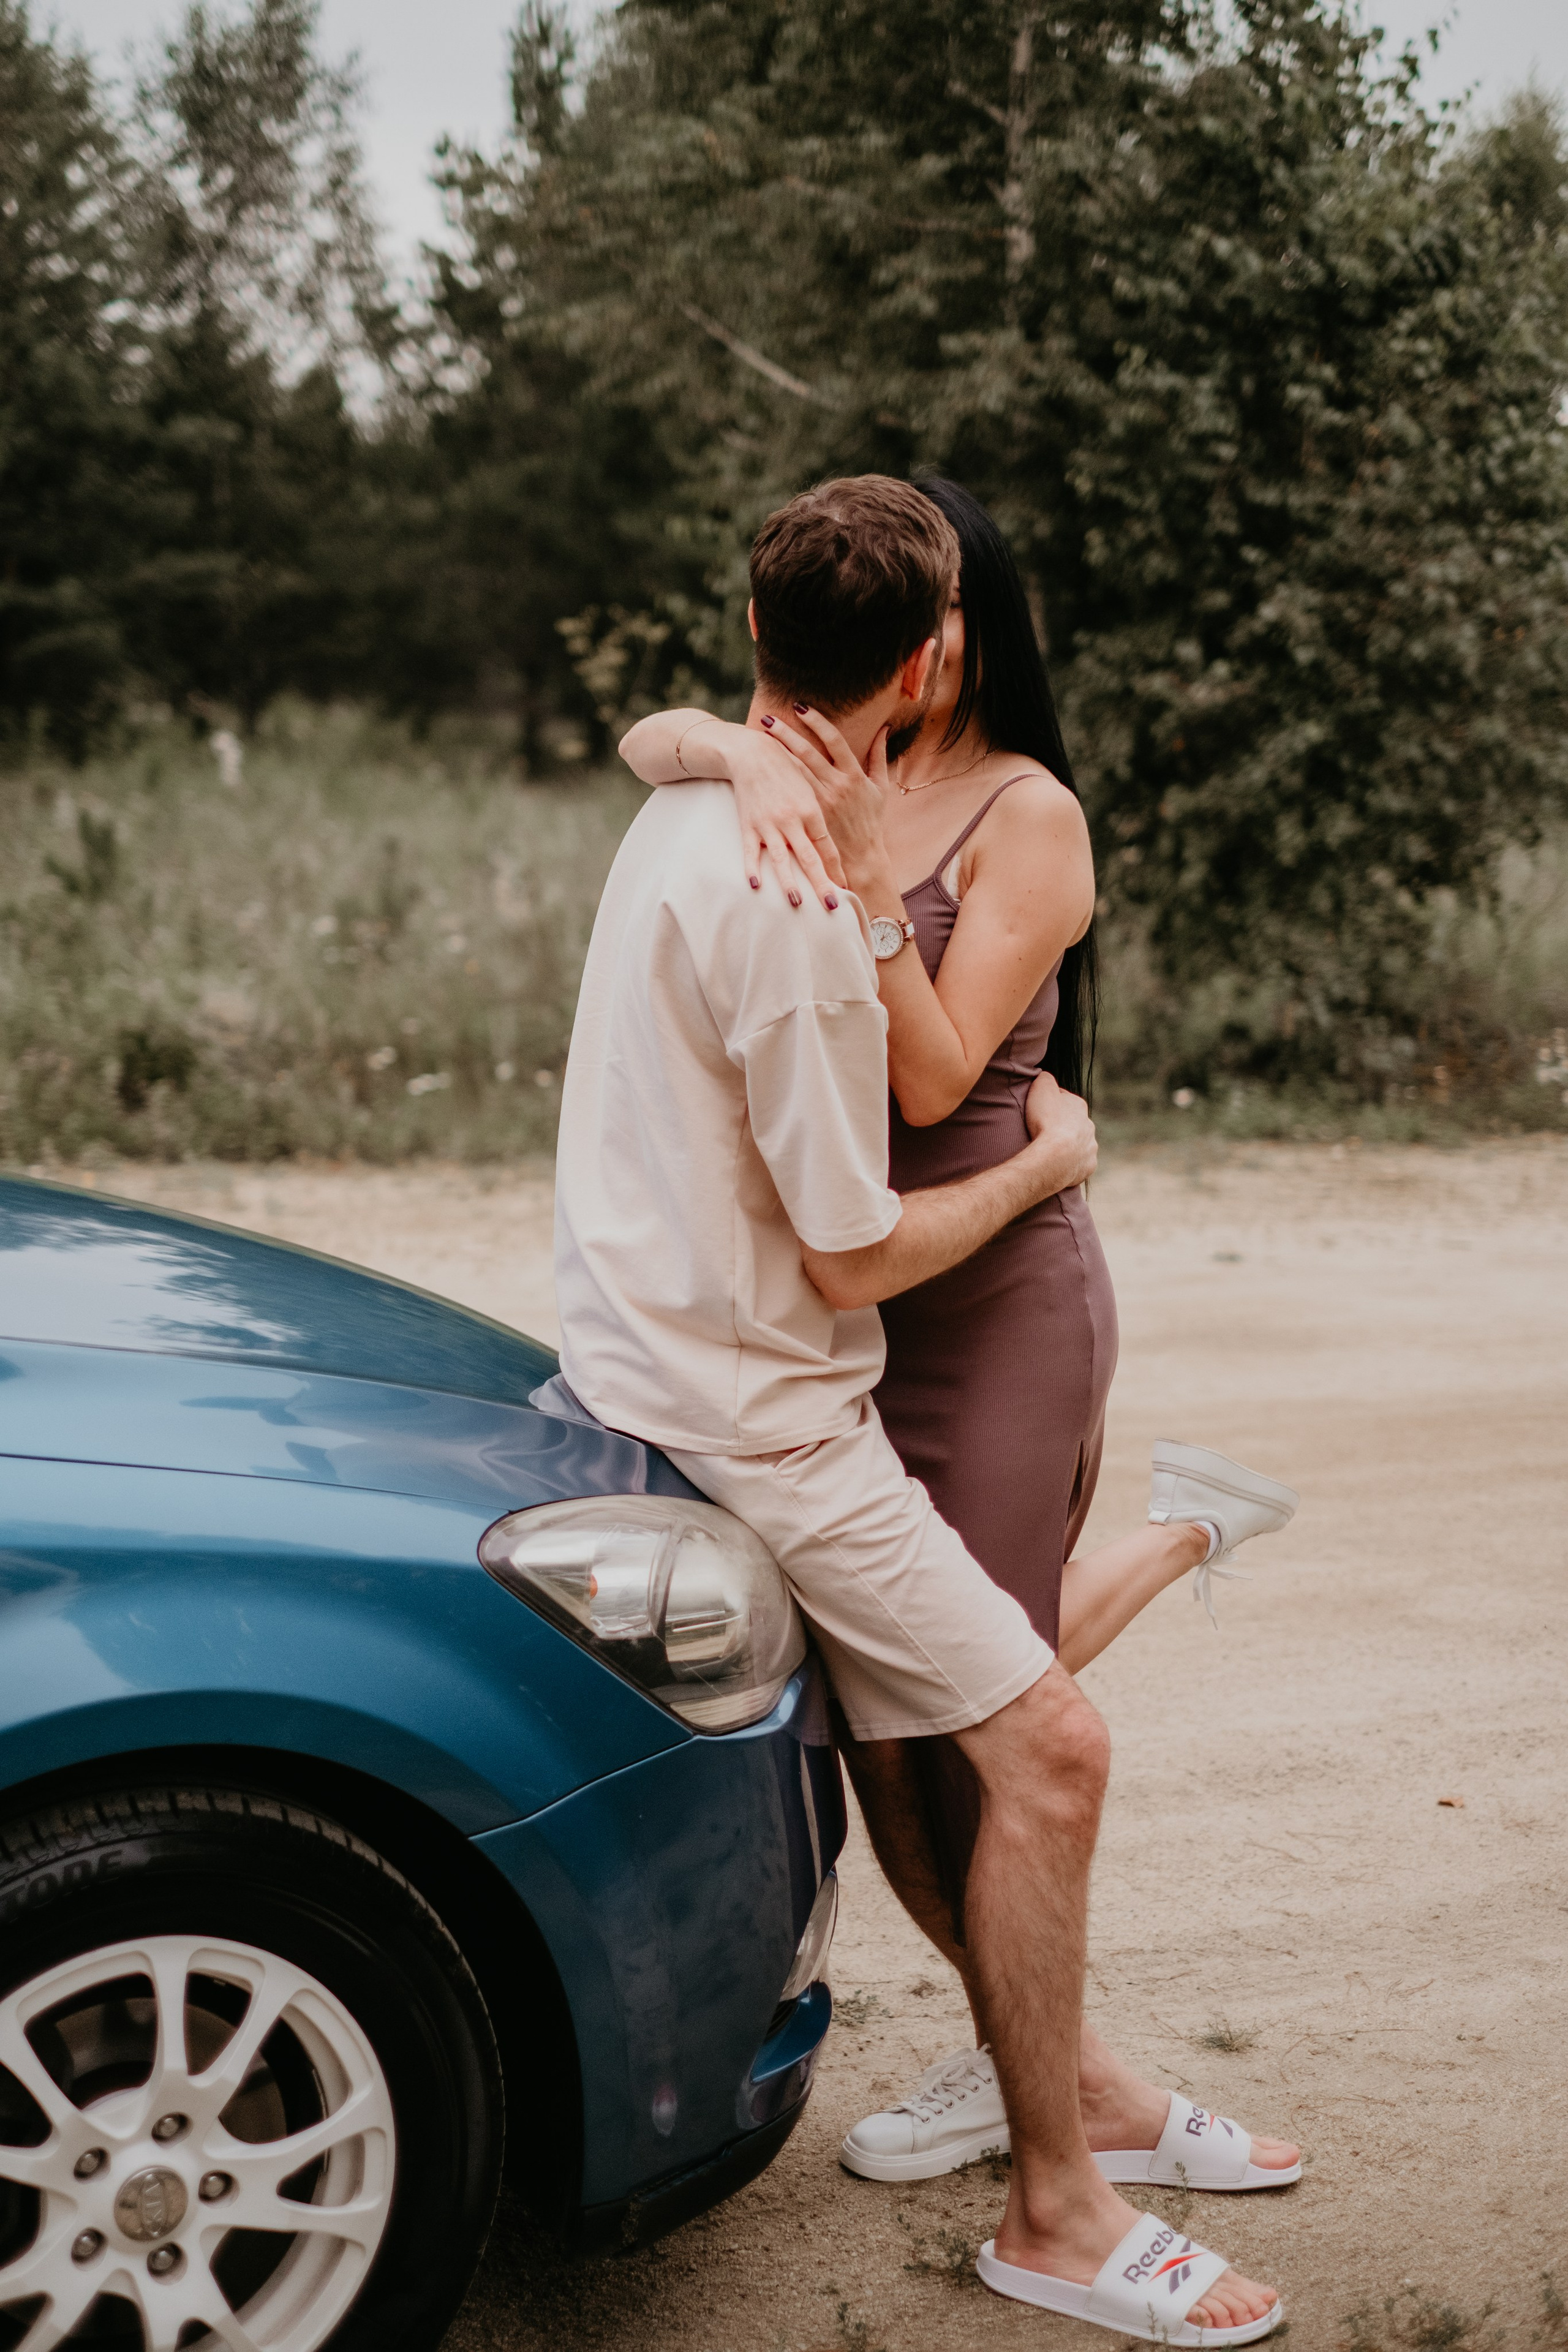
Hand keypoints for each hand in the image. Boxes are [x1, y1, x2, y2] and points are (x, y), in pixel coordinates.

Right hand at [727, 724, 846, 907]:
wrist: (753, 753)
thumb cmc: (786, 770)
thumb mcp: (810, 787)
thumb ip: (821, 815)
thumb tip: (834, 840)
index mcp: (811, 811)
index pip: (827, 847)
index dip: (836, 869)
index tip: (845, 888)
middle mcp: (792, 820)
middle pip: (809, 858)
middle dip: (821, 884)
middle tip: (832, 906)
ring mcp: (769, 824)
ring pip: (780, 859)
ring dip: (789, 882)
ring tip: (797, 902)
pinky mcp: (748, 824)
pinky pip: (751, 851)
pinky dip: (752, 868)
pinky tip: (756, 885)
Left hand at [757, 706, 894, 893]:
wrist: (861, 859)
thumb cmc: (871, 821)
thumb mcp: (880, 788)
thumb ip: (880, 756)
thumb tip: (884, 729)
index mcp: (853, 776)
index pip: (833, 740)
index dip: (816, 721)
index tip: (801, 707)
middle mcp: (835, 786)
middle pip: (806, 752)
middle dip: (786, 733)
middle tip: (768, 717)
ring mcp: (819, 802)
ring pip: (794, 770)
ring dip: (776, 752)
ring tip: (759, 737)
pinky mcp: (807, 816)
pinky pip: (789, 792)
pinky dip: (777, 776)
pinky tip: (763, 765)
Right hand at [1023, 1072, 1096, 1187]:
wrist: (1054, 1156)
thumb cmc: (1046, 1121)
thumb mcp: (1041, 1089)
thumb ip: (1045, 1078)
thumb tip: (1046, 1076)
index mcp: (1079, 1106)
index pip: (1064, 1100)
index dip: (1050, 1104)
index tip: (1040, 1110)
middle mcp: (1089, 1126)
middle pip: (1074, 1123)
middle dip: (1062, 1126)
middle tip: (1044, 1132)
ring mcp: (1090, 1147)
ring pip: (1079, 1144)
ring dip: (1069, 1145)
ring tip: (1051, 1151)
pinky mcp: (1088, 1166)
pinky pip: (1080, 1164)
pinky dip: (1071, 1164)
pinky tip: (1059, 1165)